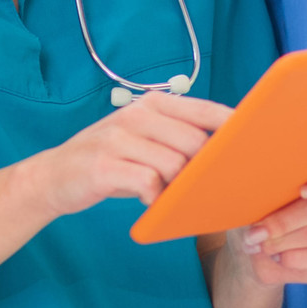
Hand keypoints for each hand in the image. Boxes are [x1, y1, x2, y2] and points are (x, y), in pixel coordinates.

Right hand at [26, 93, 230, 218]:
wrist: (53, 177)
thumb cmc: (109, 162)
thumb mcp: (141, 141)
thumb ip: (174, 138)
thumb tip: (223, 152)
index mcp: (150, 106)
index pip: (202, 109)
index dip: (231, 124)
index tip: (253, 141)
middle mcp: (135, 116)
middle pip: (194, 141)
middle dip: (204, 168)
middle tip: (203, 187)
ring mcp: (118, 139)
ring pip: (175, 164)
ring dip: (179, 187)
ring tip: (170, 196)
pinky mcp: (105, 166)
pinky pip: (149, 182)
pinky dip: (155, 197)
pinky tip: (149, 202)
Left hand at [229, 157, 306, 284]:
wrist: (257, 247)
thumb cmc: (260, 209)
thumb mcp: (260, 191)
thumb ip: (272, 181)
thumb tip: (262, 176)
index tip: (304, 191)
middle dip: (284, 221)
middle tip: (257, 231)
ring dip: (283, 241)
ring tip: (261, 244)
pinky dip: (296, 258)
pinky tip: (279, 257)